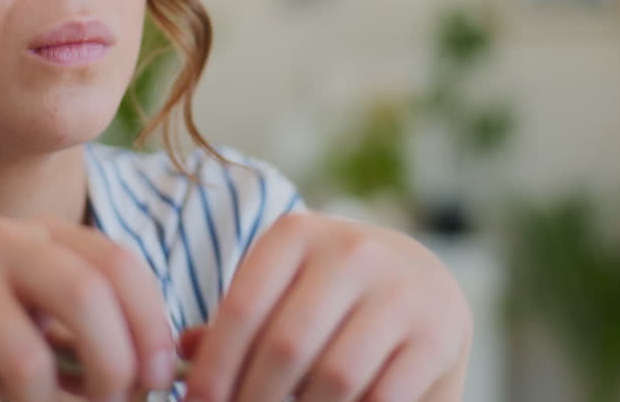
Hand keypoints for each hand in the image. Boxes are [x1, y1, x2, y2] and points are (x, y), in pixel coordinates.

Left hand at [181, 212, 471, 401]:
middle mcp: (353, 251)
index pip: (243, 308)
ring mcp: (401, 291)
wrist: (424, 286)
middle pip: (285, 347)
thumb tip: (181, 354)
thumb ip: (236, 321)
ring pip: (334, 376)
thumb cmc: (329, 298)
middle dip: (253, 399)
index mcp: (297, 234)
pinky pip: (383, 395)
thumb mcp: (282, 291)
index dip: (215, 368)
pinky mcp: (439, 333)